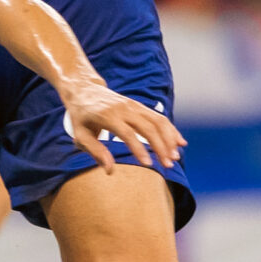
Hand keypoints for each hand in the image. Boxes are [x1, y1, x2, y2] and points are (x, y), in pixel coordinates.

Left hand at [61, 87, 184, 173]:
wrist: (84, 90)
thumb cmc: (81, 117)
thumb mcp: (81, 135)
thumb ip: (96, 152)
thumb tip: (110, 170)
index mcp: (107, 116)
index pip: (128, 133)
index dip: (139, 149)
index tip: (148, 165)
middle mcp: (124, 109)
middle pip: (148, 127)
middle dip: (160, 146)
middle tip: (168, 165)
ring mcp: (134, 106)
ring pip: (157, 121)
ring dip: (169, 139)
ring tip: (175, 157)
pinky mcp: (139, 106)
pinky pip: (159, 117)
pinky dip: (171, 130)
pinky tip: (180, 142)